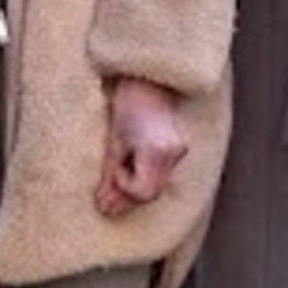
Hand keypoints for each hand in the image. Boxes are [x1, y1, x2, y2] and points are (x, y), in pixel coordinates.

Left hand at [95, 77, 191, 216]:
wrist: (147, 79)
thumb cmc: (127, 104)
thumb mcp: (113, 143)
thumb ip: (110, 179)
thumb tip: (107, 208)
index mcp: (157, 150)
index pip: (143, 192)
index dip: (124, 186)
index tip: (115, 166)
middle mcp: (175, 152)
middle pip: (153, 192)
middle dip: (131, 185)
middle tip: (118, 164)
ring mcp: (181, 150)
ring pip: (158, 184)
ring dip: (139, 176)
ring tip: (127, 153)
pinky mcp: (180, 148)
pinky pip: (162, 172)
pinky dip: (147, 169)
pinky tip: (139, 151)